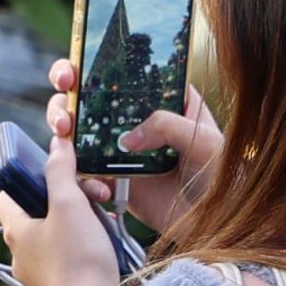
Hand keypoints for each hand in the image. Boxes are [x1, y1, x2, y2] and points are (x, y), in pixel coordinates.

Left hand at [0, 119, 125, 285]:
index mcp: (16, 232)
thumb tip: (55, 144)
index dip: (26, 183)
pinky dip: (82, 259)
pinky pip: (66, 270)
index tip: (51, 179)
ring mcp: (36, 281)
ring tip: (102, 229)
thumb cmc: (78, 261)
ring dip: (76, 233)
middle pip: (35, 221)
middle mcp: (19, 258)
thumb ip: (60, 171)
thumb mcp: (70, 204)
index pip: (6, 198)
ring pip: (53, 246)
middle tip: (91, 202)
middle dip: (63, 207)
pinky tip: (103, 257)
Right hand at [49, 57, 223, 232]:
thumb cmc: (223, 177)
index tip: (79, 64)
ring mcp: (121, 150)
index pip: (125, 71)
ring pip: (79, 129)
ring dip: (62, 125)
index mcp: (163, 100)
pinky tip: (96, 188)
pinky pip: (84, 173)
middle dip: (67, 87)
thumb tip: (126, 139)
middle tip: (64, 88)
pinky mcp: (113, 180)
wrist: (216, 224)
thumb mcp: (205, 140)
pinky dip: (79, 178)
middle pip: (91, 93)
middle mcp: (137, 120)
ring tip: (63, 132)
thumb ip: (168, 126)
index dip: (96, 61)